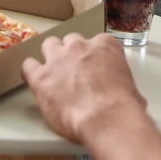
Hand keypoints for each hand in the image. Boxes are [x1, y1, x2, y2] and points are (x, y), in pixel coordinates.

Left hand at [23, 34, 160, 159]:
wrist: (106, 118)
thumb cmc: (123, 107)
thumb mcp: (132, 90)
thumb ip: (123, 85)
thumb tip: (130, 98)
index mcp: (105, 46)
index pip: (96, 43)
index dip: (93, 57)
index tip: (93, 68)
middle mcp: (79, 46)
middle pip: (70, 41)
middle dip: (71, 54)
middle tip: (74, 73)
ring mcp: (58, 59)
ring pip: (49, 45)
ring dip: (51, 57)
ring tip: (54, 74)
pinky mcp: (40, 76)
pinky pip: (28, 66)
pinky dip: (31, 72)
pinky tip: (36, 81)